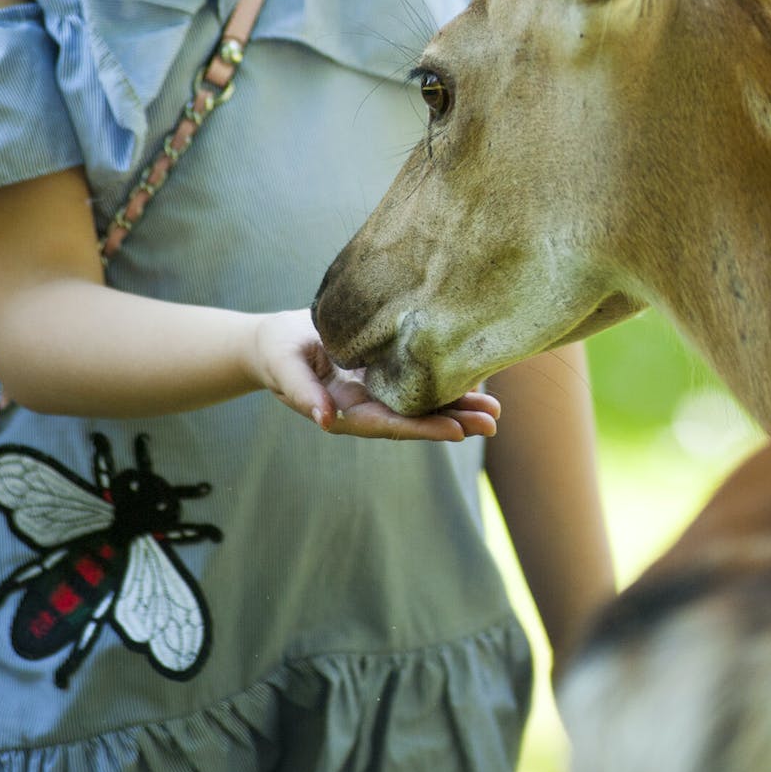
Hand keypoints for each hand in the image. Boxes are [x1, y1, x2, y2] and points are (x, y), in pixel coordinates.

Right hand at [248, 309, 499, 440]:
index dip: (422, 429)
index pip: (390, 425)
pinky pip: (420, 381)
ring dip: (459, 407)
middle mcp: (369, 406)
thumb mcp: (284, 368)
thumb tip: (325, 420)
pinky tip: (476, 381)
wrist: (276, 340)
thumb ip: (303, 393)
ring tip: (494, 410)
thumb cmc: (276, 351)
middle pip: (416, 420)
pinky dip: (448, 383)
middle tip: (492, 423)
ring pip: (424, 403)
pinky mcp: (385, 372)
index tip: (456, 432)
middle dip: (454, 422)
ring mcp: (379, 391)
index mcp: (346, 412)